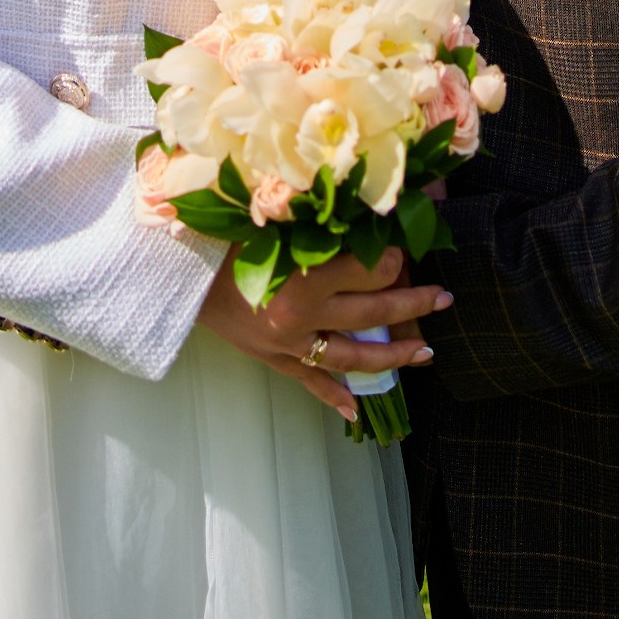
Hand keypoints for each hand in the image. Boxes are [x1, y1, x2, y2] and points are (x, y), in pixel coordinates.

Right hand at [195, 243, 452, 421]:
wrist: (173, 276)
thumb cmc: (219, 237)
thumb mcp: (268, 220)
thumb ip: (314, 219)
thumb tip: (361, 208)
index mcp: (303, 277)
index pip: (368, 269)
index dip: (392, 256)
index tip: (405, 245)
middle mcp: (303, 317)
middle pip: (372, 311)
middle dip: (414, 303)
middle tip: (445, 297)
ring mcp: (290, 345)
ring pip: (354, 356)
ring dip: (393, 354)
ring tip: (427, 352)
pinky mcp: (274, 360)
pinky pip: (311, 382)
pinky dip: (335, 396)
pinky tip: (359, 410)